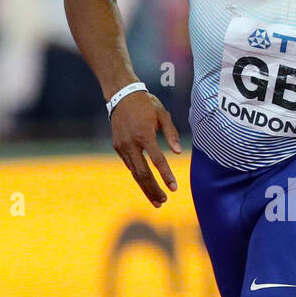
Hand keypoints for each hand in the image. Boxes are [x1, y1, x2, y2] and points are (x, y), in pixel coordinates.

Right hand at [110, 90, 180, 206]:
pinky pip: (130, 165)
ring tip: (156, 200)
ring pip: (134, 172)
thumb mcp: (163, 114)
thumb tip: (177, 152)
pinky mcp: (118, 146)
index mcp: (144, 134)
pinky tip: (146, 185)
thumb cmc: (146, 103)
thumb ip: (171, 134)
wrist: (121, 94)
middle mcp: (131, 143)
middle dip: (153, 189)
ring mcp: (122, 146)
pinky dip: (138, 176)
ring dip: (145, 188)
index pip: (157, 160)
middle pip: (142, 173)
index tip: (174, 188)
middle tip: (163, 201)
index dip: (166, 176)